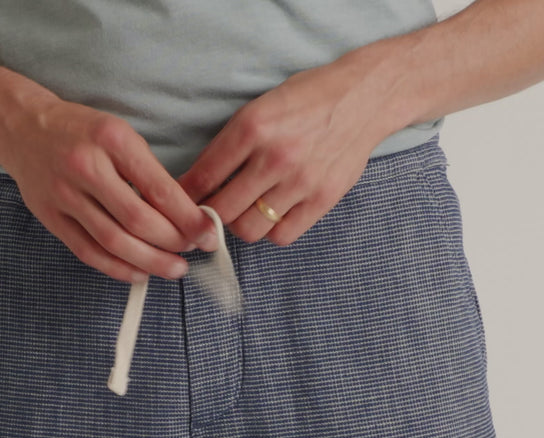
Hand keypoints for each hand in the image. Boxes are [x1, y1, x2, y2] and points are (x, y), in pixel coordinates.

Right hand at [0, 97, 218, 283]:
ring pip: (115, 242)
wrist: (21, 127)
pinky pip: (89, 252)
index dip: (189, 219)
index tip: (208, 234)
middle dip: (173, 242)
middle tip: (192, 251)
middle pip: (139, 221)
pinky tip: (140, 273)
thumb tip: (185, 216)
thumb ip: (149, 173)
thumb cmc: (81, 131)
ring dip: (151, 262)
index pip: (160, 190)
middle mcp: (86, 167)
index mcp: (112, 140)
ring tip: (175, 268)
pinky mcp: (50, 217)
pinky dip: (118, 269)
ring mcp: (64, 195)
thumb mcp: (120, 134)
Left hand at [177, 51, 392, 245]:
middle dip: (208, 218)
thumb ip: (232, 144)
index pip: (204, 177)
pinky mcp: (322, 199)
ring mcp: (300, 182)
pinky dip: (271, 232)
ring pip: (250, 229)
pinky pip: (282, 235)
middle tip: (206, 217)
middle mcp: (275, 157)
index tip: (179, 206)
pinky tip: (271, 216)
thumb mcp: (261, 106)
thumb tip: (199, 183)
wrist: (365, 97)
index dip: (185, 198)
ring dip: (240, 226)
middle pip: (222, 211)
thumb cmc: (308, 100)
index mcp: (253, 127)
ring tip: (242, 213)